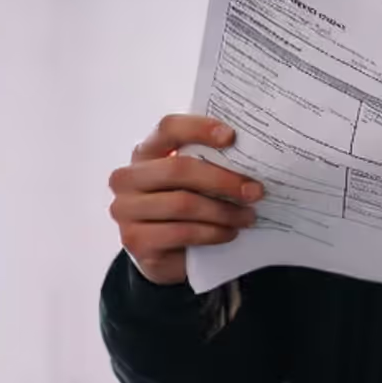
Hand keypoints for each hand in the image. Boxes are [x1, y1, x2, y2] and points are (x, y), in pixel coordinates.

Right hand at [108, 114, 263, 285]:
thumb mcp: (191, 182)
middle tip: (255, 191)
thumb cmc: (182, 207)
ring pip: (183, 204)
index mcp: (145, 153)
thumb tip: (250, 157)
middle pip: (179, 168)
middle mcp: (128, 178)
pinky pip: (182, 232)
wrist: (163, 253)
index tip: (231, 137)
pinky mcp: (135, 240)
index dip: (199, 128)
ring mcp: (126, 210)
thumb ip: (207, 163)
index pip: (168, 128)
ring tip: (248, 216)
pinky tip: (230, 233)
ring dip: (223, 211)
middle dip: (223, 180)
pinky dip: (212, 233)